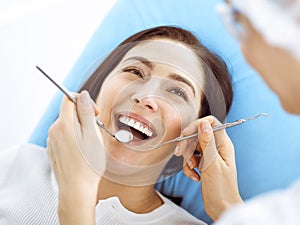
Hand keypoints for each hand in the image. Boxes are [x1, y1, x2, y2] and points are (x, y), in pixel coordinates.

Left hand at [47, 91, 104, 223]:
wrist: (76, 189)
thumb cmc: (88, 165)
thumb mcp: (93, 135)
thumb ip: (87, 112)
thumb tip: (83, 96)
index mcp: (64, 124)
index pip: (68, 98)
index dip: (83, 101)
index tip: (93, 112)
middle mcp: (54, 130)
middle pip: (69, 111)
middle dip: (84, 116)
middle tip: (95, 129)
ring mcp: (52, 140)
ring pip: (67, 124)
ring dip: (80, 127)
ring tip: (90, 142)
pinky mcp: (53, 149)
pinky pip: (64, 135)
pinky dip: (74, 137)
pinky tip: (82, 150)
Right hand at [175, 116, 242, 220]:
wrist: (222, 208)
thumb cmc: (222, 189)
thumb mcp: (212, 164)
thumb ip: (207, 143)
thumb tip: (204, 124)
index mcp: (223, 144)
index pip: (210, 123)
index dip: (197, 126)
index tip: (186, 135)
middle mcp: (217, 147)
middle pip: (198, 135)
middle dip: (188, 144)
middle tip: (180, 154)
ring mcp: (210, 156)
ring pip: (193, 147)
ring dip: (188, 158)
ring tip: (193, 169)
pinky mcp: (204, 164)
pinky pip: (192, 159)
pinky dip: (189, 167)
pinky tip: (195, 177)